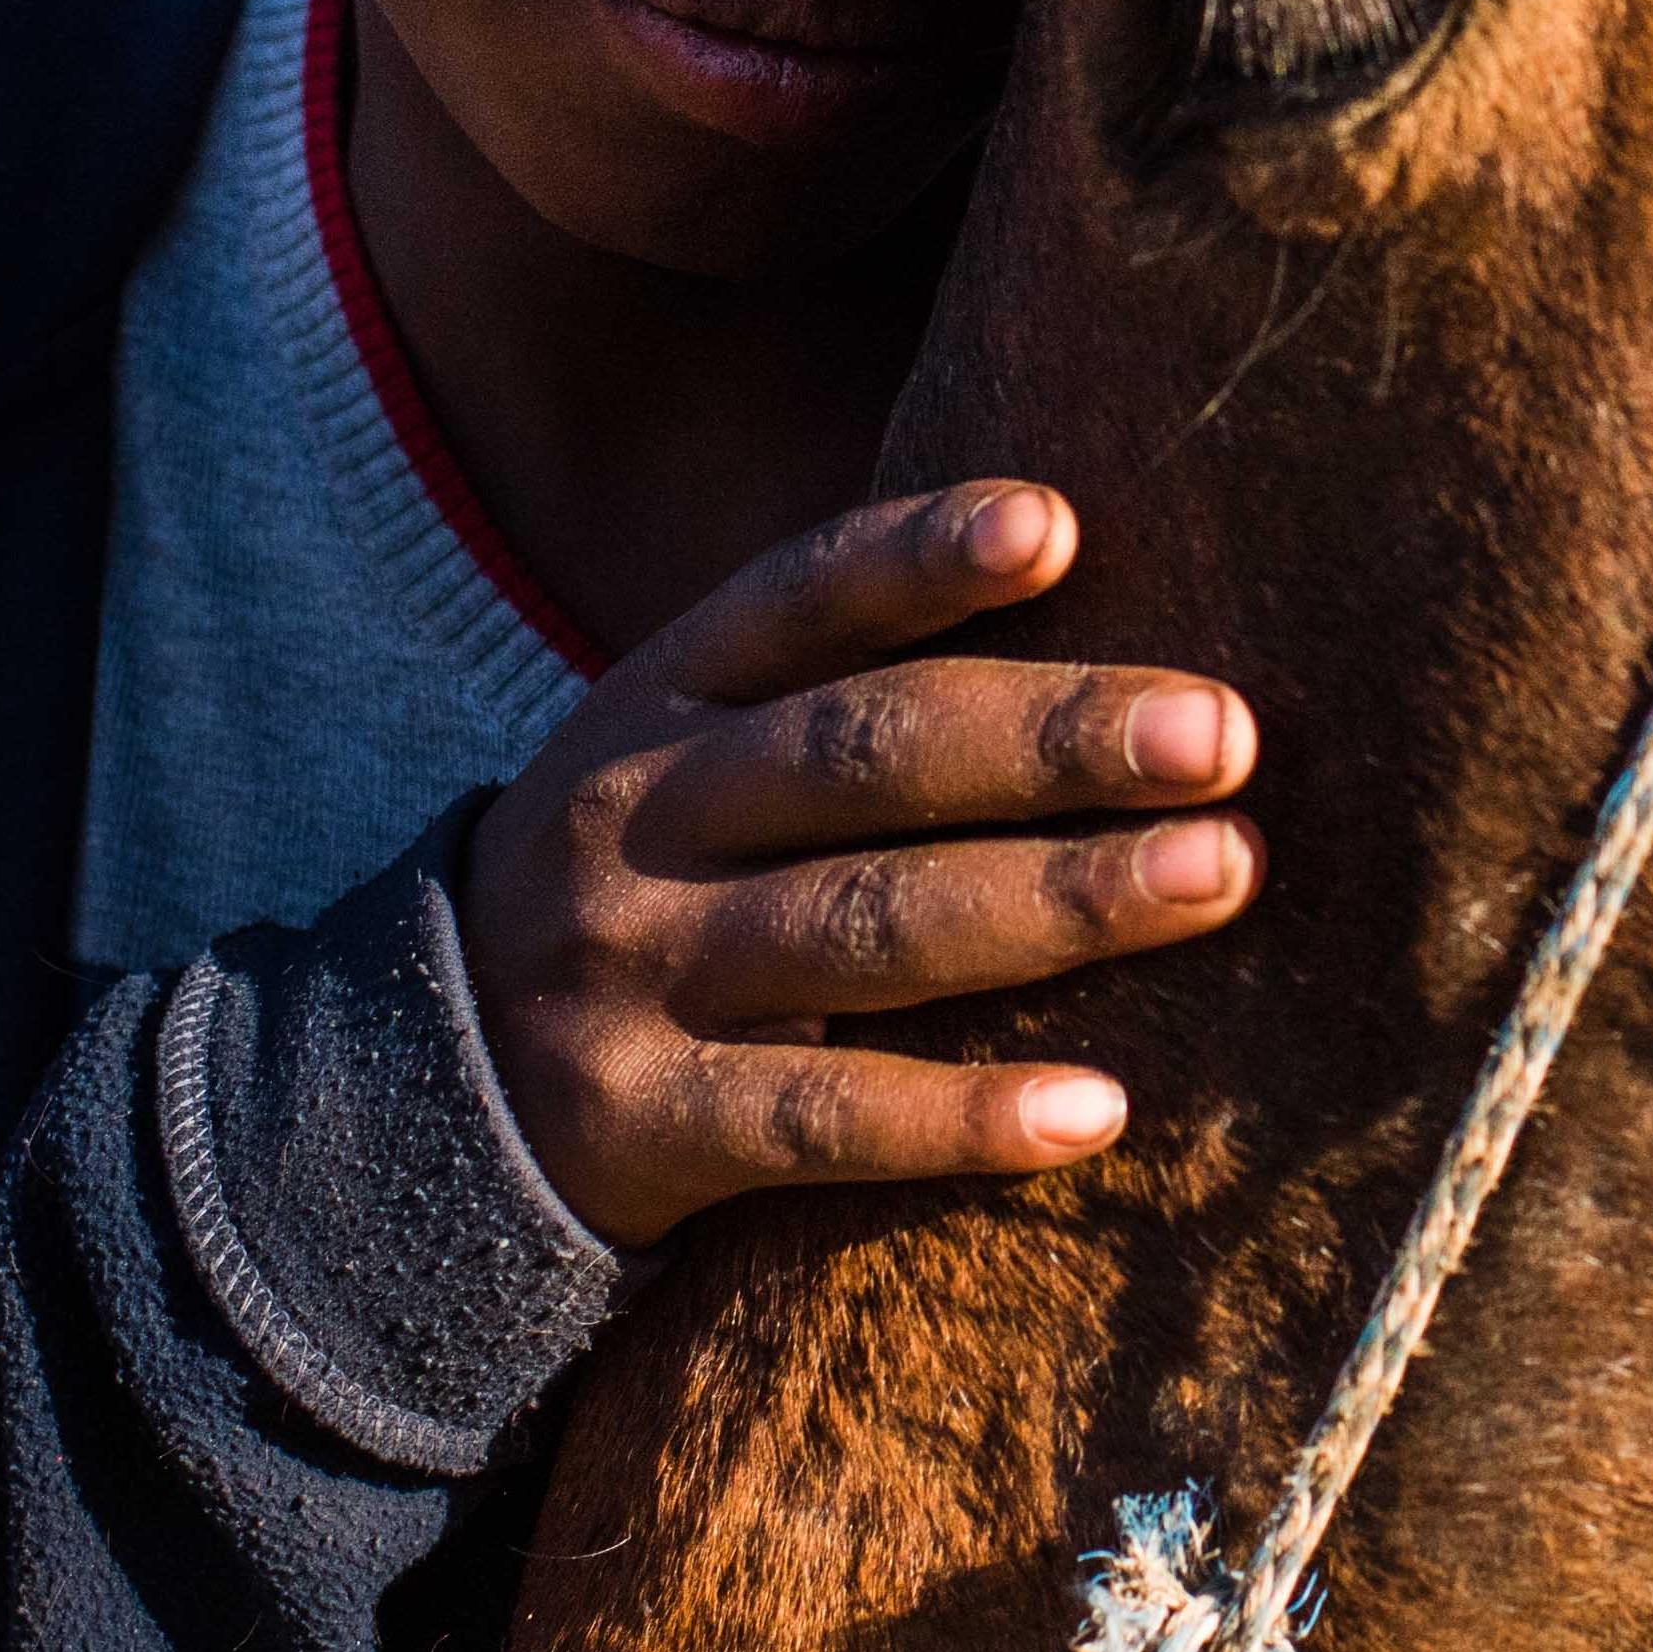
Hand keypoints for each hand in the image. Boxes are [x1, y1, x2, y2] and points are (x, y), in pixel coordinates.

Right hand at [458, 481, 1259, 1246]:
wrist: (426, 1093)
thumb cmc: (646, 878)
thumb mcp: (682, 747)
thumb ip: (838, 687)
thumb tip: (1092, 607)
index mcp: (656, 693)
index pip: (797, 601)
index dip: (920, 556)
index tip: (1059, 522)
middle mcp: (638, 813)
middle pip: (863, 755)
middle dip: (1054, 734)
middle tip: (1225, 732)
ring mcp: (632, 971)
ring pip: (867, 929)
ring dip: (1058, 899)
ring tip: (1223, 875)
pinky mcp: (645, 1128)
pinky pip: (823, 1120)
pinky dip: (963, 1116)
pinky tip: (1097, 1106)